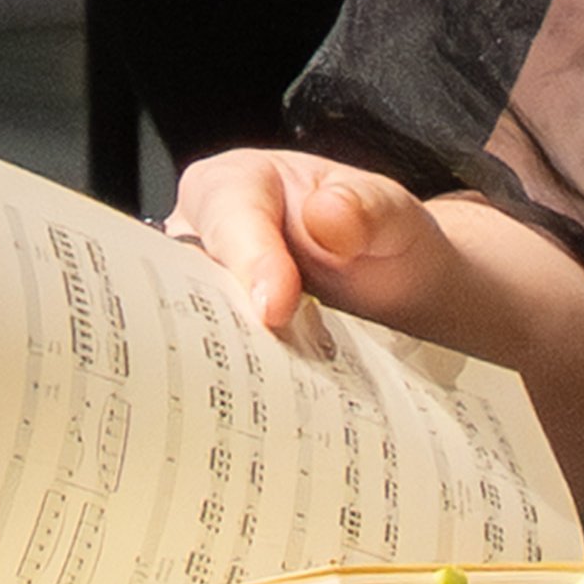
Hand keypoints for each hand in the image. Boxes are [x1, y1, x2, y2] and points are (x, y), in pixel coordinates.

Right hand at [174, 143, 503, 356]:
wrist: (395, 283)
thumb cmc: (380, 236)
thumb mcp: (391, 213)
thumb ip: (366, 207)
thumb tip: (325, 215)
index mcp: (235, 183)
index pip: (227, 216)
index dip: (249, 260)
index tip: (277, 306)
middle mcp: (202, 234)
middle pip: (188, 276)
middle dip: (224, 318)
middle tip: (267, 360)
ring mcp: (200, 289)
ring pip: (188, 323)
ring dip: (228, 358)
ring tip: (271, 388)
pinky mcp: (210, 336)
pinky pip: (207, 358)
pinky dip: (235, 382)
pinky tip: (267, 401)